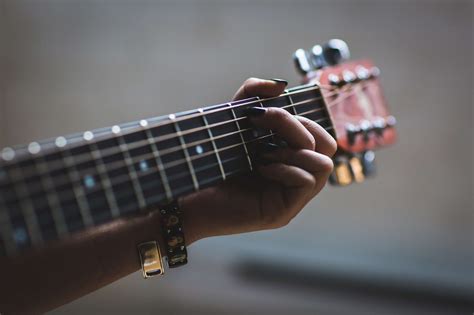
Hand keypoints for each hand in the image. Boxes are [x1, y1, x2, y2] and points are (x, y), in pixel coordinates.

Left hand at [180, 78, 336, 243]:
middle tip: (262, 126)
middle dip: (297, 127)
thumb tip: (281, 84)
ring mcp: (291, 197)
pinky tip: (260, 167)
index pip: (320, 134)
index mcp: (290, 157)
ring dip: (292, 150)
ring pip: (324, 164)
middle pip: (328, 145)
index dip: (300, 118)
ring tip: (261, 152)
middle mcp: (295, 177)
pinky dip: (285, 168)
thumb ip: (252, 95)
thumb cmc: (209, 159)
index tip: (260, 114)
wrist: (185, 195)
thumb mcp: (232, 120)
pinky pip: (307, 182)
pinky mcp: (282, 212)